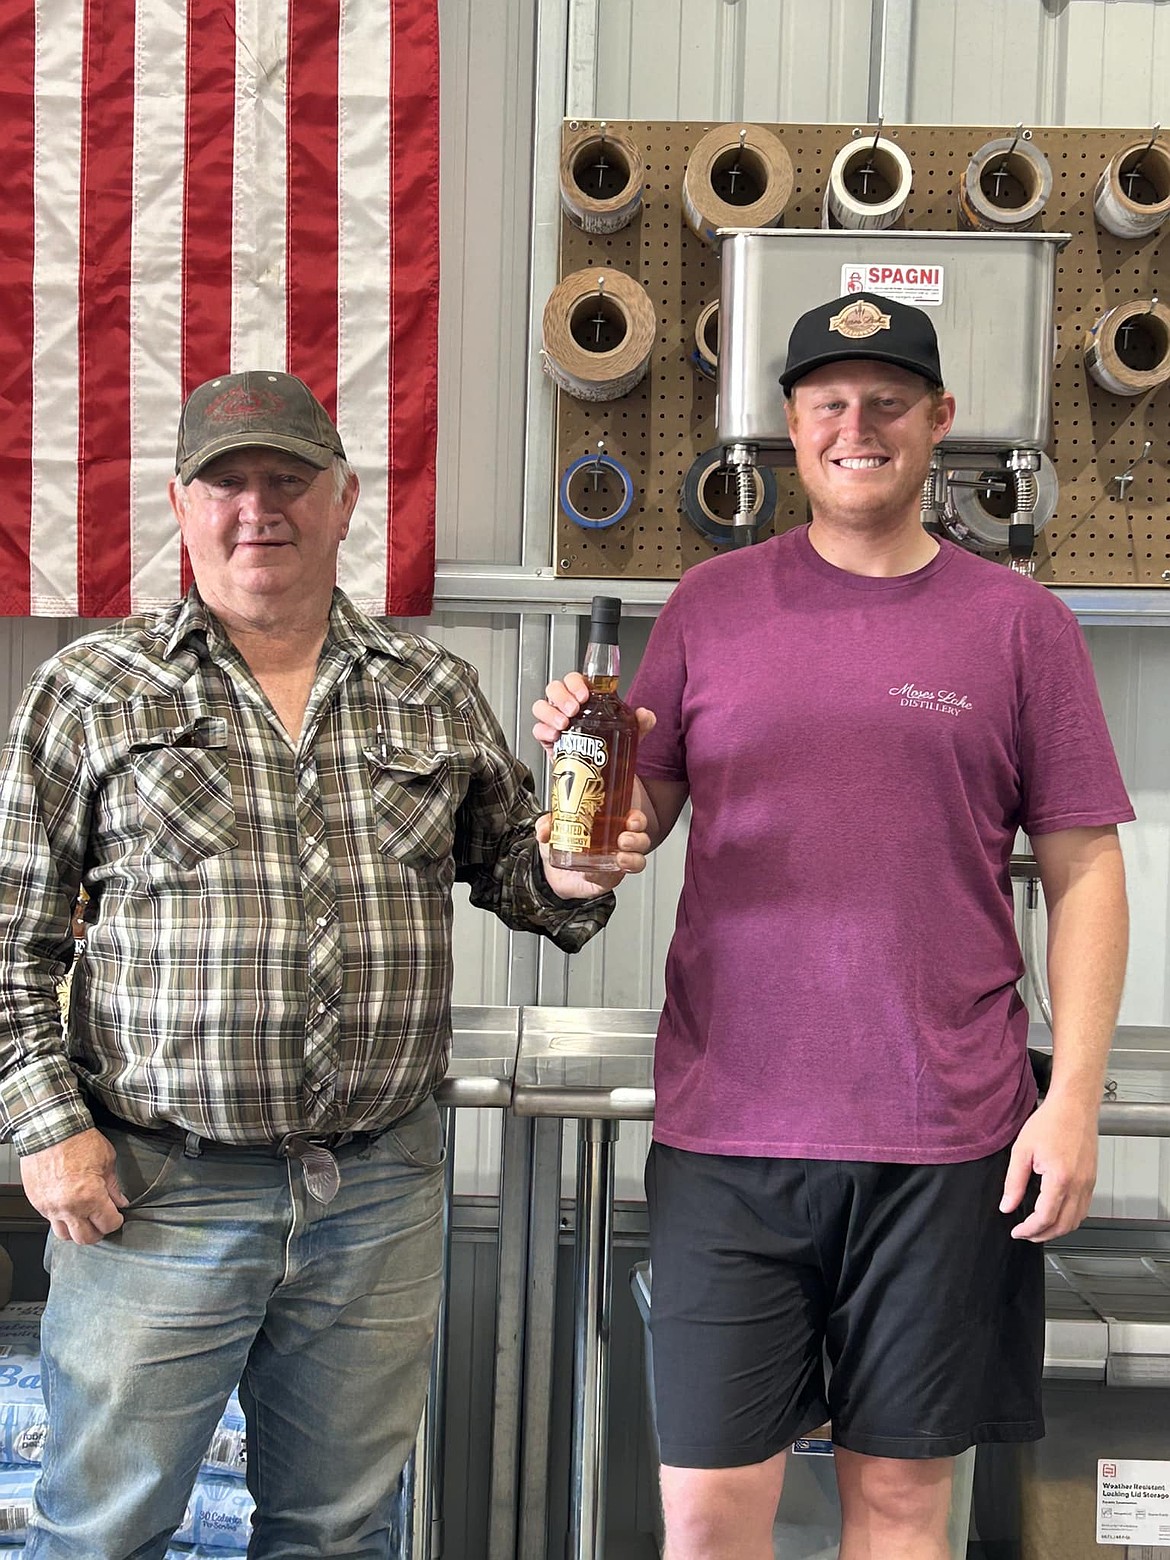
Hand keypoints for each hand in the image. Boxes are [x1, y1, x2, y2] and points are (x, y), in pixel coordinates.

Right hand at [20, 1128, 128, 1244]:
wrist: (50, 1129)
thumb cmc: (78, 1140)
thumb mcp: (107, 1160)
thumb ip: (114, 1186)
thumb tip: (120, 1202)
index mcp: (90, 1197)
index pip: (107, 1224)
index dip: (116, 1221)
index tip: (117, 1216)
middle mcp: (69, 1207)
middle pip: (85, 1238)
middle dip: (98, 1231)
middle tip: (102, 1221)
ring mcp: (50, 1207)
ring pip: (64, 1235)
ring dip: (77, 1230)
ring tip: (84, 1218)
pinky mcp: (38, 1203)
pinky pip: (50, 1221)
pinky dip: (62, 1219)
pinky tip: (69, 1208)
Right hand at [532, 673, 655, 760]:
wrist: (603, 774)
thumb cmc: (610, 746)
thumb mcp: (630, 732)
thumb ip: (641, 722)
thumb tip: (645, 714)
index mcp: (586, 699)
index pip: (575, 679)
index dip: (576, 683)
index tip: (584, 694)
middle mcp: (568, 707)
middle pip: (555, 688)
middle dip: (562, 696)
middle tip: (574, 709)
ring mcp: (556, 722)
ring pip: (541, 706)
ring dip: (550, 712)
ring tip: (564, 724)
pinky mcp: (548, 740)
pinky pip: (538, 729)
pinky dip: (543, 731)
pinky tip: (555, 737)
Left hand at [536, 808, 652, 898]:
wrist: (550, 873)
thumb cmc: (561, 846)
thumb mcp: (553, 829)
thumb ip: (547, 824)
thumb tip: (545, 829)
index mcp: (611, 825)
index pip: (634, 820)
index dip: (637, 819)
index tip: (631, 818)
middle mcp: (618, 844)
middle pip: (641, 839)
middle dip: (637, 838)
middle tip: (624, 838)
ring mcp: (615, 863)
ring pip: (637, 860)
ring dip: (633, 858)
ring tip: (621, 856)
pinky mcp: (608, 879)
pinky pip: (616, 878)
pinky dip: (610, 875)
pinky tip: (599, 872)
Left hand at [999, 1094, 1098, 1241]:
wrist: (1074, 1106)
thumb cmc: (1050, 1122)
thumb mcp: (1022, 1150)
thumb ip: (1013, 1182)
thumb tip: (1007, 1206)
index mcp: (1060, 1178)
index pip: (1045, 1217)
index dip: (1029, 1229)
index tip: (1016, 1231)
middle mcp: (1079, 1185)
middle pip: (1064, 1225)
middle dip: (1042, 1235)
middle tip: (1025, 1233)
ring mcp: (1088, 1183)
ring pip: (1077, 1220)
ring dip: (1058, 1230)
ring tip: (1038, 1228)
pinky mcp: (1092, 1180)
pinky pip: (1083, 1209)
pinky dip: (1070, 1219)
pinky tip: (1056, 1214)